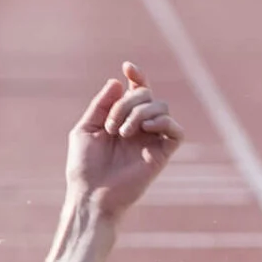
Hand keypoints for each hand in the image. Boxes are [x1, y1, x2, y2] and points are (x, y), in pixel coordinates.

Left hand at [65, 60, 183, 218]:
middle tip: (111, 126)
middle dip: (128, 102)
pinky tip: (145, 129)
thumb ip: (101, 104)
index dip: (137, 76)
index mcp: (122, 119)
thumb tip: (119, 82)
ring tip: (123, 132)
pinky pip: (176, 131)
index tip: (128, 67)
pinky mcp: (162, 154)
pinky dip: (163, 122)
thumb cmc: (84, 166)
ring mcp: (152, 139)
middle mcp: (139, 126)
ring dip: (140, 112)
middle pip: (147, 94)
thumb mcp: (85, 129)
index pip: (137, 90)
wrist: (91, 194)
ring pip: (161, 107)